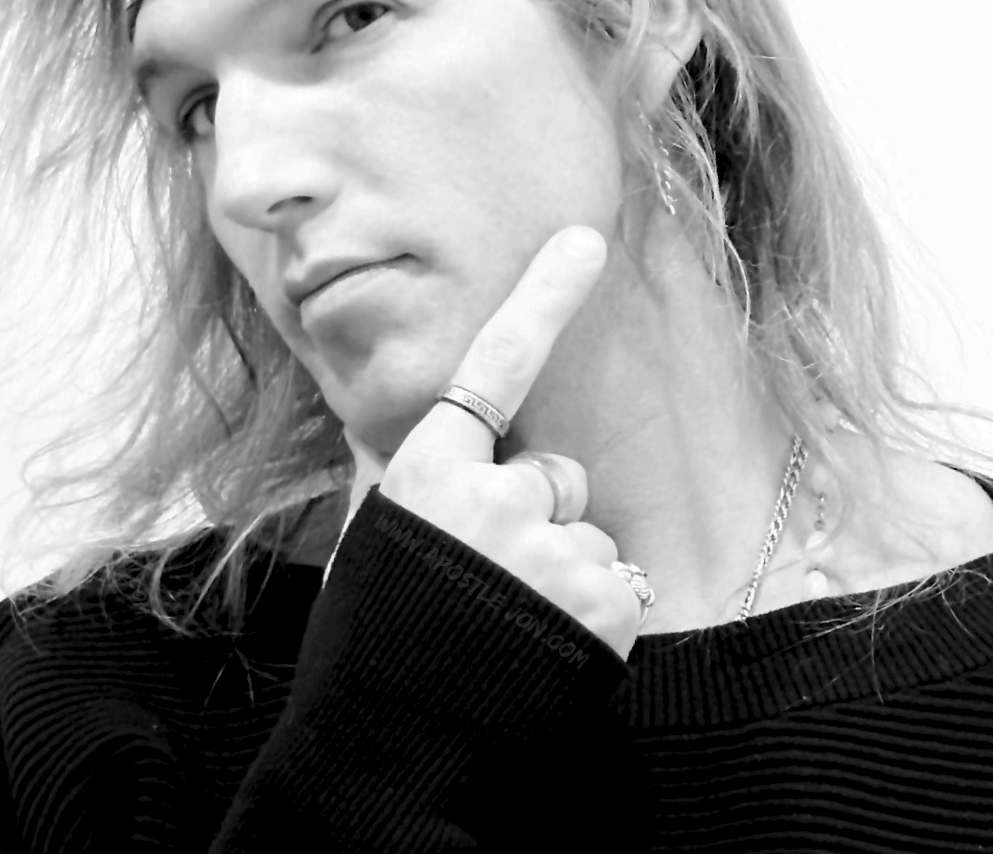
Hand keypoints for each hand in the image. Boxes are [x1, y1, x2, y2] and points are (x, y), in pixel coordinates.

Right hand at [340, 226, 645, 658]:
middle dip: (540, 517)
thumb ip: (396, 470)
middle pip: (557, 474)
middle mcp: (493, 496)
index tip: (585, 241)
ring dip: (566, 574)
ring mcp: (551, 549)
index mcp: (431, 470)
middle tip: (492, 580)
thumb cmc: (375, 635)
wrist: (388, 751)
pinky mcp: (602, 603)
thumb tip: (380, 417)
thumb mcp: (371, 535)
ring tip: (513, 625)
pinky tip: (547, 648)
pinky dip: (598, 615)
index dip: (543, 298)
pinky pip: (621, 582)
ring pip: (589, 535)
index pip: (496, 365)